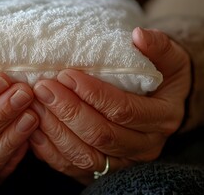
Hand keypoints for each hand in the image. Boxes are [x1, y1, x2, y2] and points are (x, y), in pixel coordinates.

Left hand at [29, 28, 190, 183]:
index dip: (93, 94)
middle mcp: (145, 146)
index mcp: (162, 118)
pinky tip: (34, 128)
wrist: (160, 103)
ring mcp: (122, 162)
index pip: (124, 111)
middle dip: (68, 112)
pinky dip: (50, 150)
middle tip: (44, 88)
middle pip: (101, 136)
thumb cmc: (161, 75)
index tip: (66, 75)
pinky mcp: (102, 169)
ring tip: (35, 105)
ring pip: (84, 156)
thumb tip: (139, 35)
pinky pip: (72, 166)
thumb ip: (159, 46)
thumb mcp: (169, 57)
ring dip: (55, 131)